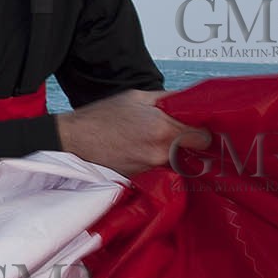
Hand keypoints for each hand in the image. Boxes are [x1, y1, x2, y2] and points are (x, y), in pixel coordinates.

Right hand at [55, 90, 211, 177]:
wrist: (73, 141)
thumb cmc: (102, 116)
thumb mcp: (136, 97)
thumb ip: (168, 99)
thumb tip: (190, 101)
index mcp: (163, 130)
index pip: (204, 138)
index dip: (202, 131)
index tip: (194, 126)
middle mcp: (160, 153)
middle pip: (193, 152)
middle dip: (188, 142)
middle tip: (175, 132)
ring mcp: (150, 169)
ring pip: (176, 162)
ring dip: (171, 152)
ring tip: (152, 140)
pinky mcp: (140, 179)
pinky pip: (159, 170)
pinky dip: (155, 161)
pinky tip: (141, 151)